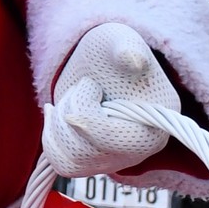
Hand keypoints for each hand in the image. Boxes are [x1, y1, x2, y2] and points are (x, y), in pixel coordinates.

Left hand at [43, 23, 180, 177]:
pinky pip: (63, 165)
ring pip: (69, 161)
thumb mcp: (120, 41)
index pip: (111, 139)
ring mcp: (116, 159)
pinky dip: (51, 139)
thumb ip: (127, 48)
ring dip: (58, 125)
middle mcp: (139, 150)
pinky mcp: (95, 161)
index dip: (85, 113)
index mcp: (157, 123)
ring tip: (72, 100)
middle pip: (85, 152)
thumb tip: (133, 59)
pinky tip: (54, 114)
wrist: (99, 63)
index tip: (88, 84)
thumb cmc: (112, 50)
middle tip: (84, 88)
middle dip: (70, 112)